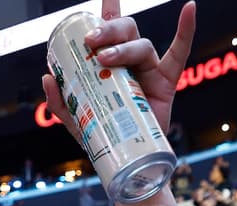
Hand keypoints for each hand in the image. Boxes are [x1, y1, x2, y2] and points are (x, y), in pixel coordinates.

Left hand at [42, 0, 196, 139]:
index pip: (107, 30)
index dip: (106, 12)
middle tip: (90, 43)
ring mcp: (150, 69)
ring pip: (140, 45)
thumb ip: (59, 100)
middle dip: (107, 31)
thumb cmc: (104, 133)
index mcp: (111, 62)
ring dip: (123, 47)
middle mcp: (131, 60)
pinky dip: (186, 31)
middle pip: (124, 31)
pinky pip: (179, 53)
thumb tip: (46, 76)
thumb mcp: (75, 118)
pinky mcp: (166, 82)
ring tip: (104, 58)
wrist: (127, 158)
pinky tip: (189, 9)